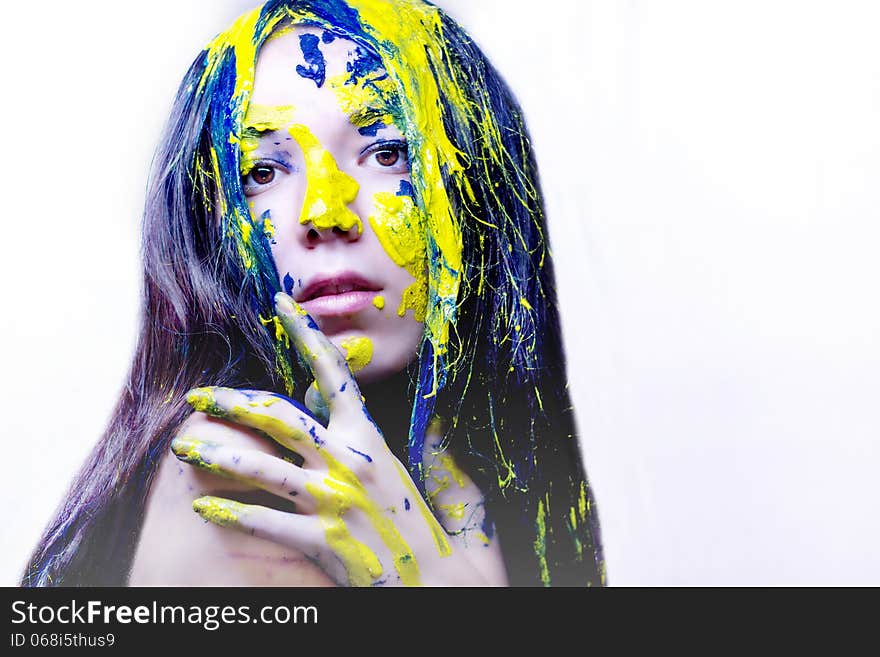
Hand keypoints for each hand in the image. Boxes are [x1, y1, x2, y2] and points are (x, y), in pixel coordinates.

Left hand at [170, 292, 507, 585]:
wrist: (443, 591)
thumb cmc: (442, 542)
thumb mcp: (450, 484)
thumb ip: (439, 449)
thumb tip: (437, 419)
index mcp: (373, 442)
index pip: (335, 376)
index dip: (308, 336)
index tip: (281, 307)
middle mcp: (349, 462)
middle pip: (279, 417)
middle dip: (233, 402)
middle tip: (198, 397)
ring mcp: (333, 501)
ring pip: (261, 466)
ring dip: (217, 454)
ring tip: (183, 448)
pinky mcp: (322, 541)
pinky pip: (264, 522)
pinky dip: (230, 513)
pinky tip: (202, 509)